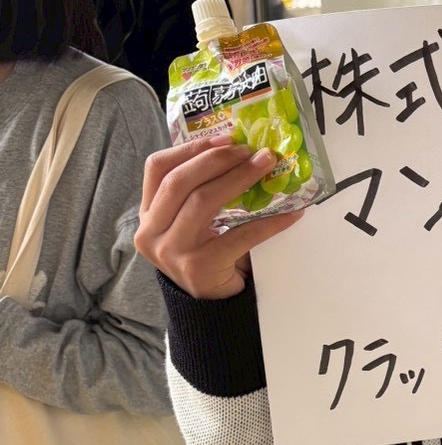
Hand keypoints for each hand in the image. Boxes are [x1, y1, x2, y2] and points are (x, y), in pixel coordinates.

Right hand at [135, 135, 305, 300]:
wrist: (211, 306)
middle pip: (180, 181)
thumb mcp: (192, 223)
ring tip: (266, 166)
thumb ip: (200, 192)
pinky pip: (238, 236)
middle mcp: (152, 232)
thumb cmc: (206, 256)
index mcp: (148, 214)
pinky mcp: (198, 267)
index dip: (191, 148)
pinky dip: (268, 223)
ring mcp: (171, 251)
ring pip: (202, 202)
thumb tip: (241, 152)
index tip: (225, 138)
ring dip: (239, 179)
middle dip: (218, 159)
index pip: (157, 168)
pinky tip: (290, 213)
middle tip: (251, 151)